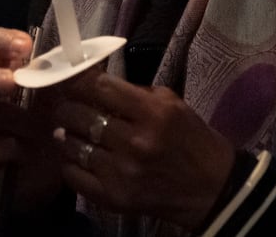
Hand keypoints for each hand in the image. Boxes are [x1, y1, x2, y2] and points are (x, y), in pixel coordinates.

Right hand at [0, 27, 63, 211]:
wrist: (39, 163)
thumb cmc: (50, 115)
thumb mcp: (62, 92)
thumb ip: (68, 74)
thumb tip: (88, 61)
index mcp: (1, 64)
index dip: (3, 41)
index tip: (25, 46)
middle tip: (12, 82)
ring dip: (20, 121)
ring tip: (45, 128)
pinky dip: (14, 149)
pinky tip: (30, 152)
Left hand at [49, 70, 238, 229]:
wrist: (210, 187)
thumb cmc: (192, 139)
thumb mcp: (173, 104)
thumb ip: (136, 93)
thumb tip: (97, 83)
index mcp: (154, 113)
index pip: (102, 88)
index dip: (80, 80)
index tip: (71, 78)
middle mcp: (135, 142)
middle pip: (81, 115)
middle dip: (68, 107)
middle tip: (65, 105)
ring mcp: (122, 172)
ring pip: (73, 145)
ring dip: (66, 134)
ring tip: (66, 129)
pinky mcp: (113, 197)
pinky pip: (74, 175)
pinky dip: (69, 162)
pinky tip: (74, 155)